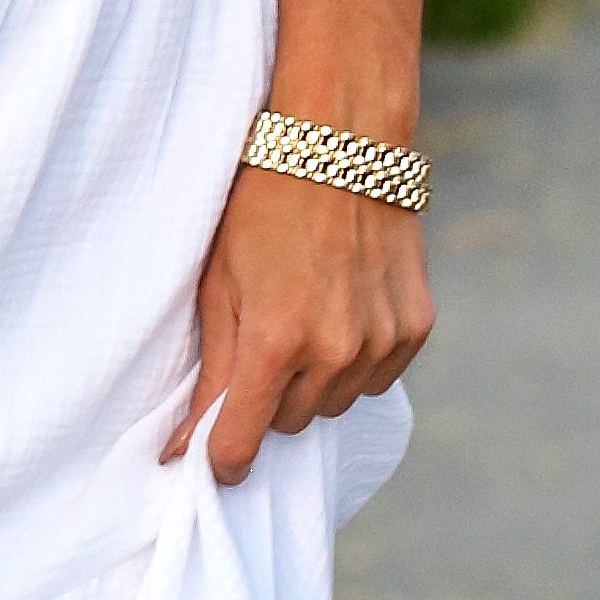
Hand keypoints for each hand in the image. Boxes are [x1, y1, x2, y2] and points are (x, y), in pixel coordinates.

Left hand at [161, 162, 431, 487]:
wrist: (341, 140)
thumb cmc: (263, 202)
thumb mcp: (220, 278)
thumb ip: (212, 365)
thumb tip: (184, 447)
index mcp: (274, 340)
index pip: (243, 440)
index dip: (222, 455)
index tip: (211, 458)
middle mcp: (334, 351)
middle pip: (289, 422)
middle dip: (268, 396)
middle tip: (261, 338)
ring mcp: (380, 343)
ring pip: (335, 405)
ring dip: (314, 380)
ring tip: (304, 311)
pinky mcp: (415, 329)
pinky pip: (376, 378)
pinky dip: (356, 360)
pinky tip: (342, 307)